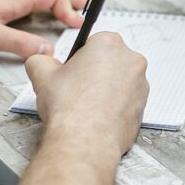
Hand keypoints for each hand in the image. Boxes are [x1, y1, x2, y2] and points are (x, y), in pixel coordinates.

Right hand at [25, 33, 148, 159]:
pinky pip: (127, 103)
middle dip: (95, 73)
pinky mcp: (143, 108)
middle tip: (77, 89)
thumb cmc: (70, 107)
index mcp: (109, 43)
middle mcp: (132, 60)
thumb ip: (40, 60)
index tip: (73, 70)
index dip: (80, 59)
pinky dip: (114, 108)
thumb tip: (40, 61)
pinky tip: (98, 117)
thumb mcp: (42, 74)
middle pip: (110, 61)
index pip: (93, 43)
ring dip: (106, 90)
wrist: (85, 141)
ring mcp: (141, 85)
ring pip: (120, 82)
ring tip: (86, 105)